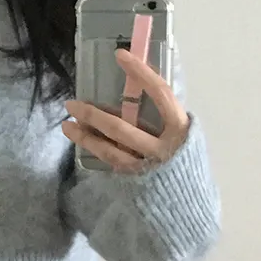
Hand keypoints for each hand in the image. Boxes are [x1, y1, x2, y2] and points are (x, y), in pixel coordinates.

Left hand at [62, 48, 188, 172]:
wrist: (193, 205)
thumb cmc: (188, 160)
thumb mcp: (187, 134)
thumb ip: (167, 115)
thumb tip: (142, 85)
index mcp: (180, 128)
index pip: (160, 93)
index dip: (141, 73)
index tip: (121, 55)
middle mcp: (163, 148)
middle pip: (122, 128)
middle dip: (93, 115)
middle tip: (71, 104)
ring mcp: (148, 167)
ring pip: (111, 149)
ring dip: (86, 136)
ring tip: (66, 124)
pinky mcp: (137, 181)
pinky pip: (112, 162)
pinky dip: (95, 149)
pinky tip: (82, 139)